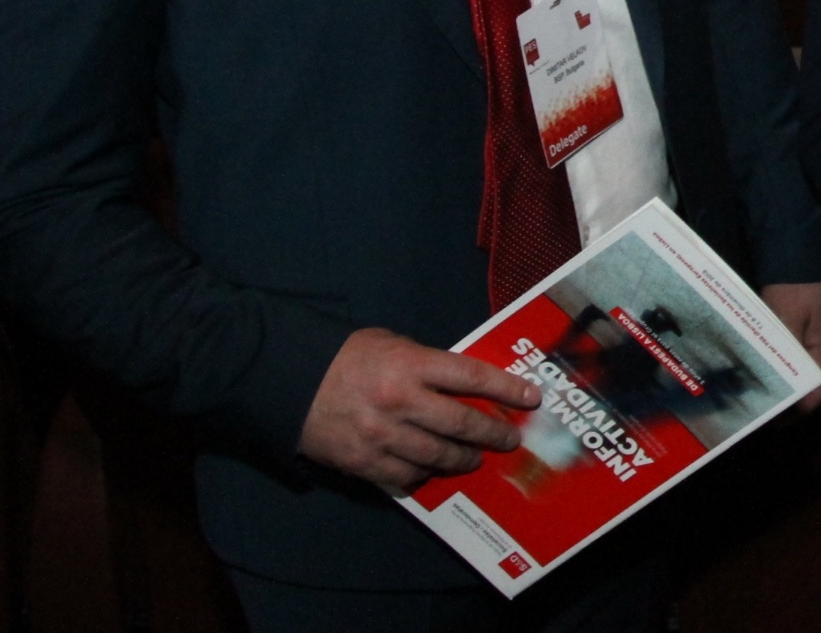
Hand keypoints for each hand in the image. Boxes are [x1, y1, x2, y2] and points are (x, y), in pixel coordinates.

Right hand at [298, 328, 538, 493]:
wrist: (288, 380)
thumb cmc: (345, 356)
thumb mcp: (392, 344)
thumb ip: (427, 364)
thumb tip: (464, 385)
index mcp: (411, 365)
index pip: (472, 378)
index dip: (507, 389)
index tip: (532, 398)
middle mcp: (401, 402)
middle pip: (462, 424)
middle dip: (493, 434)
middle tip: (509, 439)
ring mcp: (382, 436)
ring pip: (439, 456)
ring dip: (464, 459)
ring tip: (475, 458)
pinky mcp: (364, 462)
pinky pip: (406, 476)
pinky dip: (424, 473)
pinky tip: (432, 468)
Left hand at [761, 281, 820, 410]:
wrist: (799, 245)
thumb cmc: (794, 284)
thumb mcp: (788, 319)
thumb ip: (792, 354)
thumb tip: (803, 398)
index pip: (820, 392)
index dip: (798, 409)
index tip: (772, 419)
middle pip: (812, 381)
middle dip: (788, 396)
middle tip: (758, 405)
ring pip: (804, 366)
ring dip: (784, 378)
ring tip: (757, 387)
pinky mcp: (811, 322)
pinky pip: (798, 350)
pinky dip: (783, 360)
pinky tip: (764, 361)